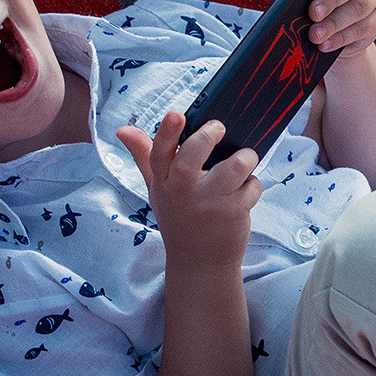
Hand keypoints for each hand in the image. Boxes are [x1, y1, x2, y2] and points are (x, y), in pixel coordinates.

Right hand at [117, 109, 259, 267]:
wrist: (198, 262)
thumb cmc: (179, 216)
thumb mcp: (158, 188)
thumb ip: (143, 156)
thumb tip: (123, 129)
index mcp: (163, 181)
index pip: (159, 153)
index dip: (167, 132)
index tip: (176, 114)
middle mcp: (183, 191)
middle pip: (194, 156)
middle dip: (208, 136)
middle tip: (219, 127)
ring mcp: (209, 203)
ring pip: (235, 166)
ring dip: (246, 158)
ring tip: (245, 158)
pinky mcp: (233, 213)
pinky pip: (252, 185)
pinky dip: (253, 185)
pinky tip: (245, 192)